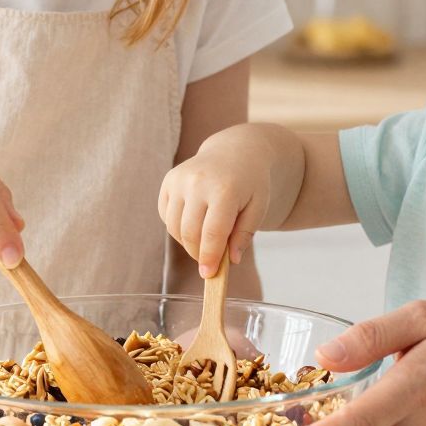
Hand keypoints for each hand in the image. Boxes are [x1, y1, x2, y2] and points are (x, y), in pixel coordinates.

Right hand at [158, 131, 273, 277]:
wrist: (236, 151)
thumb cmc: (251, 183)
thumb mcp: (259, 208)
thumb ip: (245, 235)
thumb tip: (231, 261)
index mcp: (225, 189)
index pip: (212, 233)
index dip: (209, 257)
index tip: (208, 274)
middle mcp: (198, 182)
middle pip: (190, 233)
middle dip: (198, 253)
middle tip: (209, 261)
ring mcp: (180, 179)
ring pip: (174, 227)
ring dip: (187, 241)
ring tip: (205, 239)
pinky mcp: (169, 180)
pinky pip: (166, 215)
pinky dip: (177, 226)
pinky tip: (194, 222)